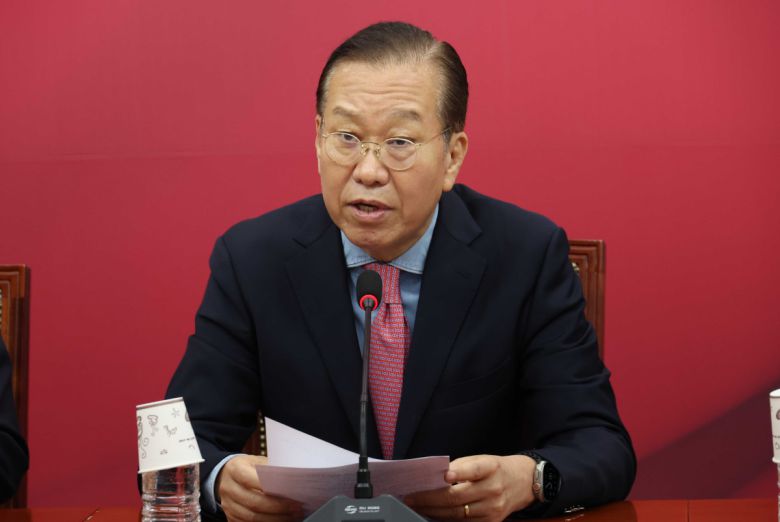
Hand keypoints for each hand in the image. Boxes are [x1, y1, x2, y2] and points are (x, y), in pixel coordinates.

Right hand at [216, 454, 303, 521]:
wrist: (225, 476)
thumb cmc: (247, 467)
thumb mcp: (256, 461)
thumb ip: (270, 468)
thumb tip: (292, 478)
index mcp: (235, 469)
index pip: (252, 480)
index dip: (272, 488)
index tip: (290, 493)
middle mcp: (228, 487)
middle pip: (254, 502)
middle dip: (277, 507)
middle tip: (295, 507)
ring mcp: (227, 504)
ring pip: (251, 517)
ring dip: (273, 518)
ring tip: (290, 515)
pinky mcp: (230, 516)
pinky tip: (278, 519)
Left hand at [404, 454, 535, 521]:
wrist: (525, 482)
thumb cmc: (497, 469)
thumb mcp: (483, 459)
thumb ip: (461, 467)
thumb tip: (435, 476)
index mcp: (491, 468)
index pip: (474, 470)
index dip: (459, 473)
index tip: (443, 475)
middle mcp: (493, 489)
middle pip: (458, 497)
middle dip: (430, 499)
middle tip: (411, 497)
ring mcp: (493, 508)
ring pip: (458, 514)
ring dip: (434, 512)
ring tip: (417, 507)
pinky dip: (447, 520)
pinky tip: (434, 515)